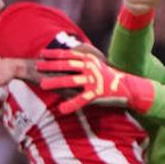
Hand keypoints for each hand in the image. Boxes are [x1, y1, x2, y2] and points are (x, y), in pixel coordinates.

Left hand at [37, 48, 155, 114]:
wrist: (128, 87)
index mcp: (89, 60)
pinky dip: (70, 105)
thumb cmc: (110, 77)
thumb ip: (84, 61)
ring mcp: (93, 80)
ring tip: (42, 85)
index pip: (67, 55)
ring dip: (55, 82)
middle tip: (36, 66)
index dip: (53, 54)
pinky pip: (81, 100)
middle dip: (49, 66)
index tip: (40, 54)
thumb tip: (72, 56)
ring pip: (70, 81)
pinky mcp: (97, 93)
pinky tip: (61, 109)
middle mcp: (90, 68)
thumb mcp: (96, 65)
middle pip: (65, 66)